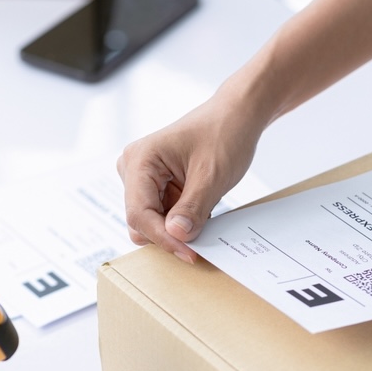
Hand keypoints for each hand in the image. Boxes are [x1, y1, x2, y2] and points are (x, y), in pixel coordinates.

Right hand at [117, 91, 264, 262]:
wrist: (237, 116)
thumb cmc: (224, 134)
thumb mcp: (212, 176)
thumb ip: (192, 208)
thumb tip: (176, 235)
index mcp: (140, 160)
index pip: (140, 214)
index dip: (163, 238)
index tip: (190, 253)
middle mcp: (134, 168)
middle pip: (141, 220)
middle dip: (168, 235)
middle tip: (199, 244)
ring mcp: (143, 177)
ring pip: (152, 221)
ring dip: (176, 228)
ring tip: (205, 219)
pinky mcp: (157, 184)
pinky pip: (163, 214)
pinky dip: (182, 220)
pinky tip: (202, 213)